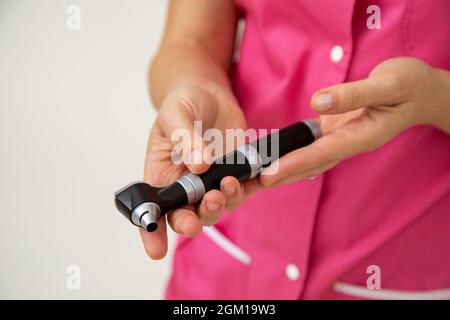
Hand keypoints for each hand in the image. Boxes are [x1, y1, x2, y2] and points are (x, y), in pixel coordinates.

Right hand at [141, 84, 247, 258]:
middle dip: (191, 222)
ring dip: (220, 205)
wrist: (210, 95)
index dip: (151, 232)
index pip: (151, 209)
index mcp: (161, 173)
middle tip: (200, 211)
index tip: (155, 249)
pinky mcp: (233, 175)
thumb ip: (184, 137)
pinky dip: (243, 191)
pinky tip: (248, 179)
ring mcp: (209, 182)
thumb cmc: (184, 103)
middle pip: (185, 216)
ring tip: (226, 185)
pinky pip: (239, 192)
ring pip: (214, 209)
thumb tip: (199, 165)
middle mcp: (184, 185)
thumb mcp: (177, 113)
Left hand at [260, 57, 449, 185]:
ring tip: (250, 182)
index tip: (267, 174)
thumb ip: (353, 94)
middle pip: (308, 166)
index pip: (321, 153)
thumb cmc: (409, 85)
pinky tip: (272, 165)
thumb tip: (317, 102)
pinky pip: (309, 150)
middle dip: (277, 177)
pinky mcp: (336, 133)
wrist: (420, 92)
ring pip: (306, 161)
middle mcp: (348, 144)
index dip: (293, 164)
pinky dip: (290, 158)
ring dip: (279, 172)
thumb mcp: (388, 84)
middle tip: (246, 188)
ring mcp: (341, 141)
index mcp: (361, 136)